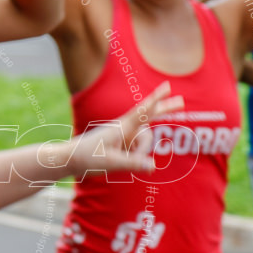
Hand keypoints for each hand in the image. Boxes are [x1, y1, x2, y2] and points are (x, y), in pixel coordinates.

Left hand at [57, 82, 183, 177]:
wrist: (71, 159)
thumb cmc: (88, 157)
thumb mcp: (110, 162)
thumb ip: (132, 163)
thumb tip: (152, 166)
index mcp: (122, 127)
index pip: (143, 111)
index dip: (157, 99)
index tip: (168, 87)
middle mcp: (125, 129)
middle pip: (149, 117)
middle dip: (165, 109)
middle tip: (181, 101)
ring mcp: (124, 137)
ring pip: (144, 145)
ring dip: (140, 155)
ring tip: (122, 163)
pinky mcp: (121, 145)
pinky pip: (136, 151)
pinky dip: (136, 158)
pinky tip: (122, 163)